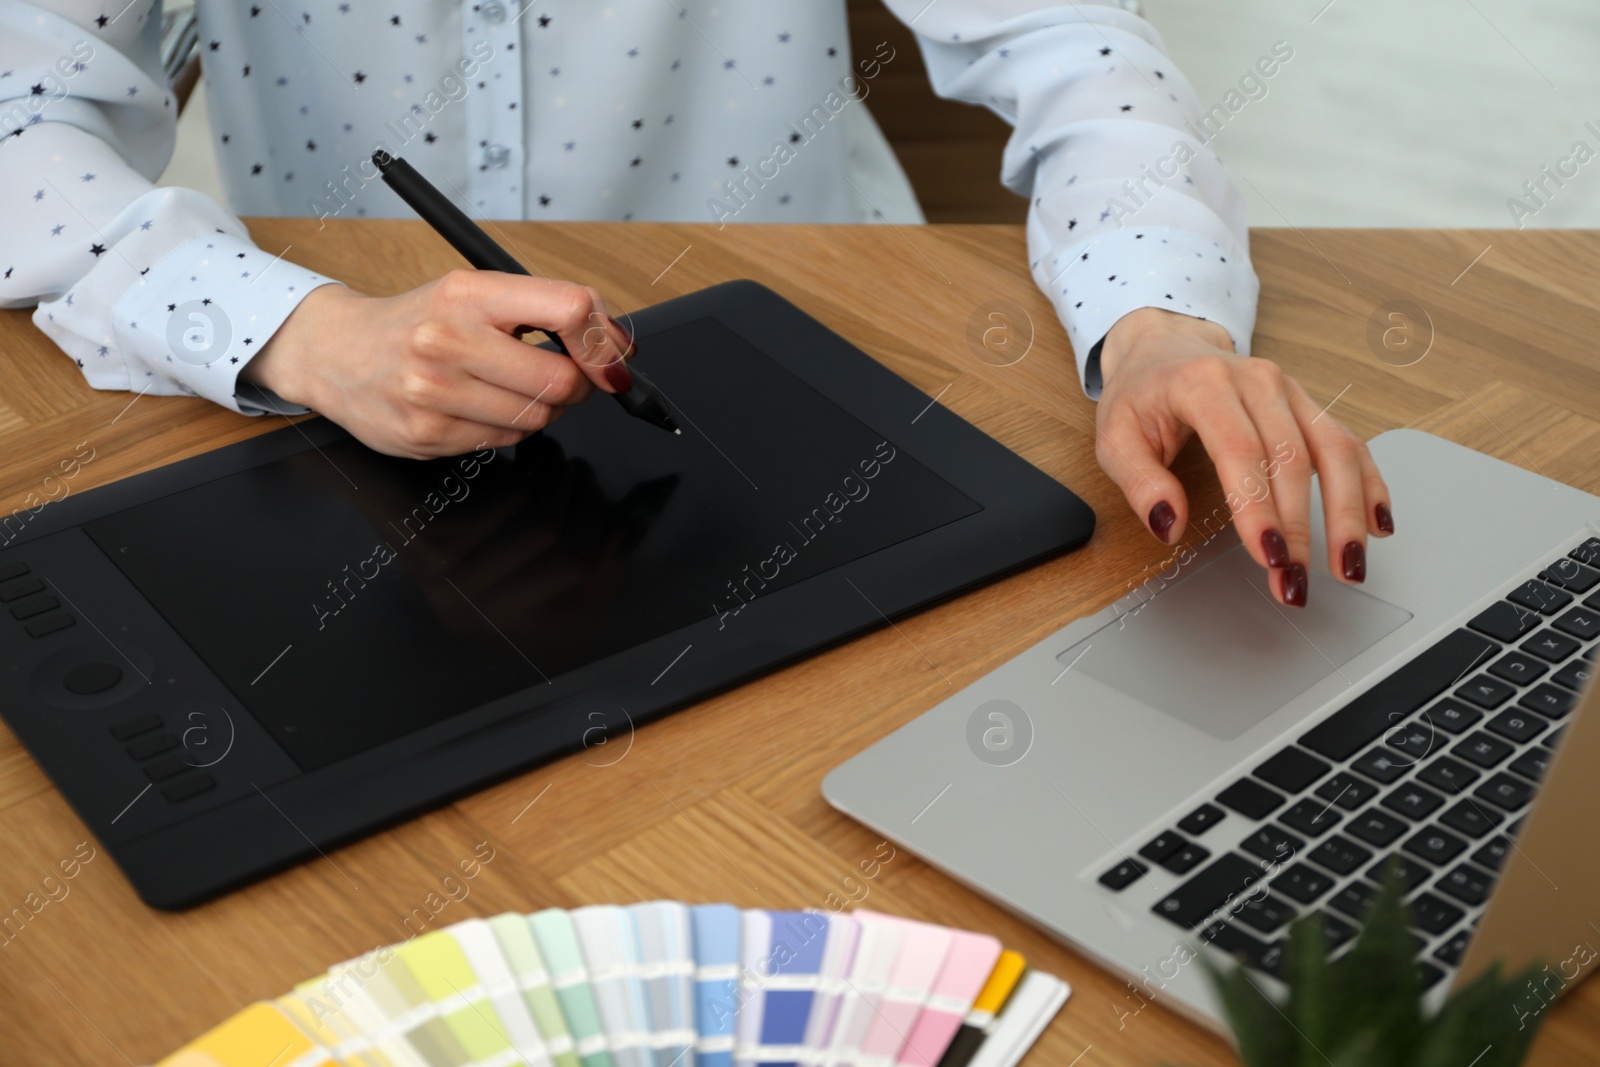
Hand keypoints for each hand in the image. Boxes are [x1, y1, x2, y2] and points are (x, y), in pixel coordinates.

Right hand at [243, 271, 636, 457]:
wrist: (334, 352)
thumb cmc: (413, 322)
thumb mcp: (472, 294)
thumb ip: (543, 310)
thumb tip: (616, 344)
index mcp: (467, 293)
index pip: (567, 309)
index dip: (604, 339)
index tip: (615, 355)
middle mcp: (448, 339)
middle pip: (561, 379)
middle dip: (577, 383)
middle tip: (564, 375)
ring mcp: (435, 392)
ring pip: (538, 416)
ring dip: (542, 407)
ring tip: (510, 387)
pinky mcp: (427, 434)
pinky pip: (506, 440)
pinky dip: (509, 427)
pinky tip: (482, 407)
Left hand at [1093, 307, 1392, 607]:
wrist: (1164, 347)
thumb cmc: (1141, 395)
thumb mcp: (1114, 437)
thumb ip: (1140, 483)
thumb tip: (1169, 526)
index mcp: (1203, 384)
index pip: (1240, 451)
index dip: (1258, 508)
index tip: (1269, 556)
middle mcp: (1256, 381)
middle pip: (1292, 458)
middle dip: (1300, 528)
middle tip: (1296, 582)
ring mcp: (1289, 390)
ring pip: (1334, 450)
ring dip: (1347, 513)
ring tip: (1348, 566)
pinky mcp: (1308, 405)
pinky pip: (1348, 443)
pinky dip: (1368, 484)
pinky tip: (1377, 524)